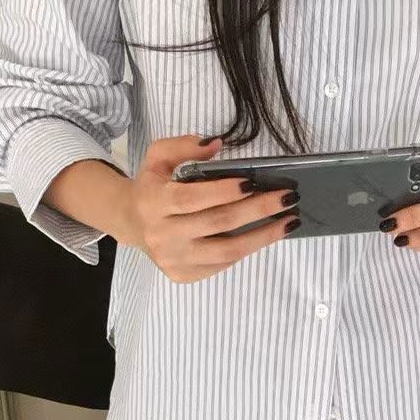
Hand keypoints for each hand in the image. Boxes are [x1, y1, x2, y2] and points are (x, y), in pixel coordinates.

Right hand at [120, 135, 300, 282]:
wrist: (132, 222)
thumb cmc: (153, 187)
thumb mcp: (158, 157)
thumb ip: (183, 146)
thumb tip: (216, 144)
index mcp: (153, 202)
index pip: (192, 198)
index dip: (224, 191)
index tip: (253, 183)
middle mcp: (161, 234)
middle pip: (218, 223)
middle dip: (258, 210)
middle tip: (287, 198)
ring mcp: (173, 259)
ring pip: (226, 251)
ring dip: (262, 236)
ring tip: (288, 222)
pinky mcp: (183, 275)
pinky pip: (222, 264)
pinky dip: (247, 249)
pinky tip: (265, 235)